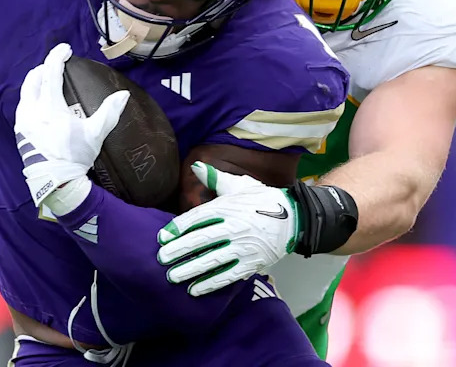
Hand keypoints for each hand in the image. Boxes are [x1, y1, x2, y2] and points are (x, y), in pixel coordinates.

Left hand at [15, 43, 129, 209]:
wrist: (55, 182)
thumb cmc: (75, 157)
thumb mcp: (95, 134)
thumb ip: (109, 112)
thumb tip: (123, 95)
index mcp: (49, 108)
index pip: (51, 73)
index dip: (57, 57)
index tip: (65, 49)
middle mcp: (32, 111)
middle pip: (33, 78)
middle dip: (45, 68)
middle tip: (57, 66)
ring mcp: (23, 121)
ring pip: (26, 92)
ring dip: (37, 82)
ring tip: (49, 82)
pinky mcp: (20, 131)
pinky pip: (23, 106)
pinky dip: (32, 97)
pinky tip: (41, 104)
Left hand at [157, 162, 299, 295]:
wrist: (294, 217)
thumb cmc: (262, 198)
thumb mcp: (239, 184)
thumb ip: (215, 178)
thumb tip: (196, 166)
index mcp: (227, 207)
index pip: (197, 217)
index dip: (178, 227)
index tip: (162, 236)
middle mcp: (233, 227)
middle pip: (201, 239)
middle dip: (179, 250)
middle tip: (161, 259)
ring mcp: (243, 246)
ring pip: (212, 260)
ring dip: (191, 269)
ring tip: (172, 276)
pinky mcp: (252, 263)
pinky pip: (228, 275)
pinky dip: (211, 283)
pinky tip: (195, 289)